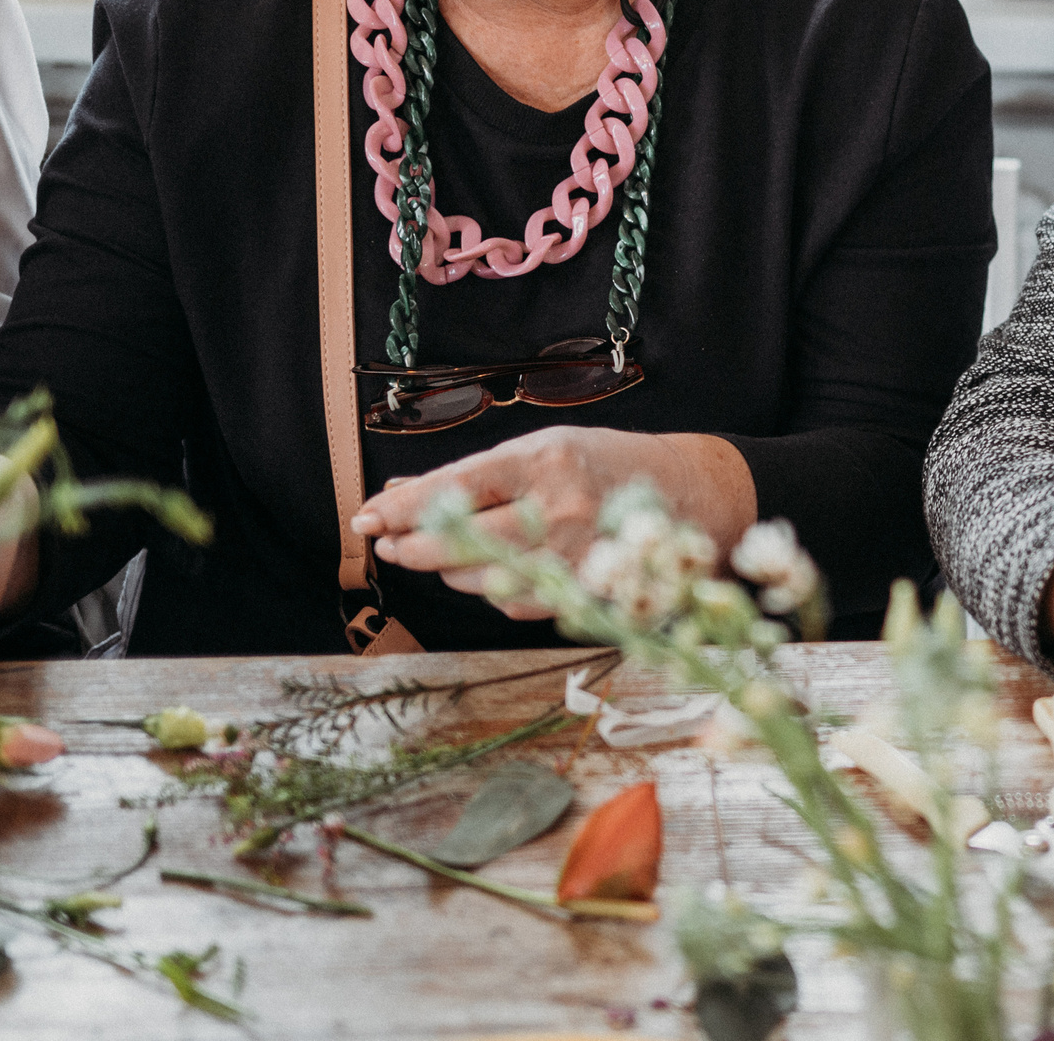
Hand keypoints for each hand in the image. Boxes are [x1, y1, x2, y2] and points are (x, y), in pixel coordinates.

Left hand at [353, 428, 755, 620]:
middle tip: (391, 543)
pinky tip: (500, 569)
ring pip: (483, 581)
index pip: (456, 489)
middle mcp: (561, 510)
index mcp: (546, 460)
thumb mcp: (542, 449)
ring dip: (454, 570)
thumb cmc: (605, 465)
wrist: (689, 496)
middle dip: (415, 547)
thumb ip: (474, 476)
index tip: (365, 517)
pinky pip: (517, 604)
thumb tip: (397, 496)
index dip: (403, 508)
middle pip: (460, 543)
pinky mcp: (588, 596)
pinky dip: (496, 589)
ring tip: (449, 552)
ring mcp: (577, 559)